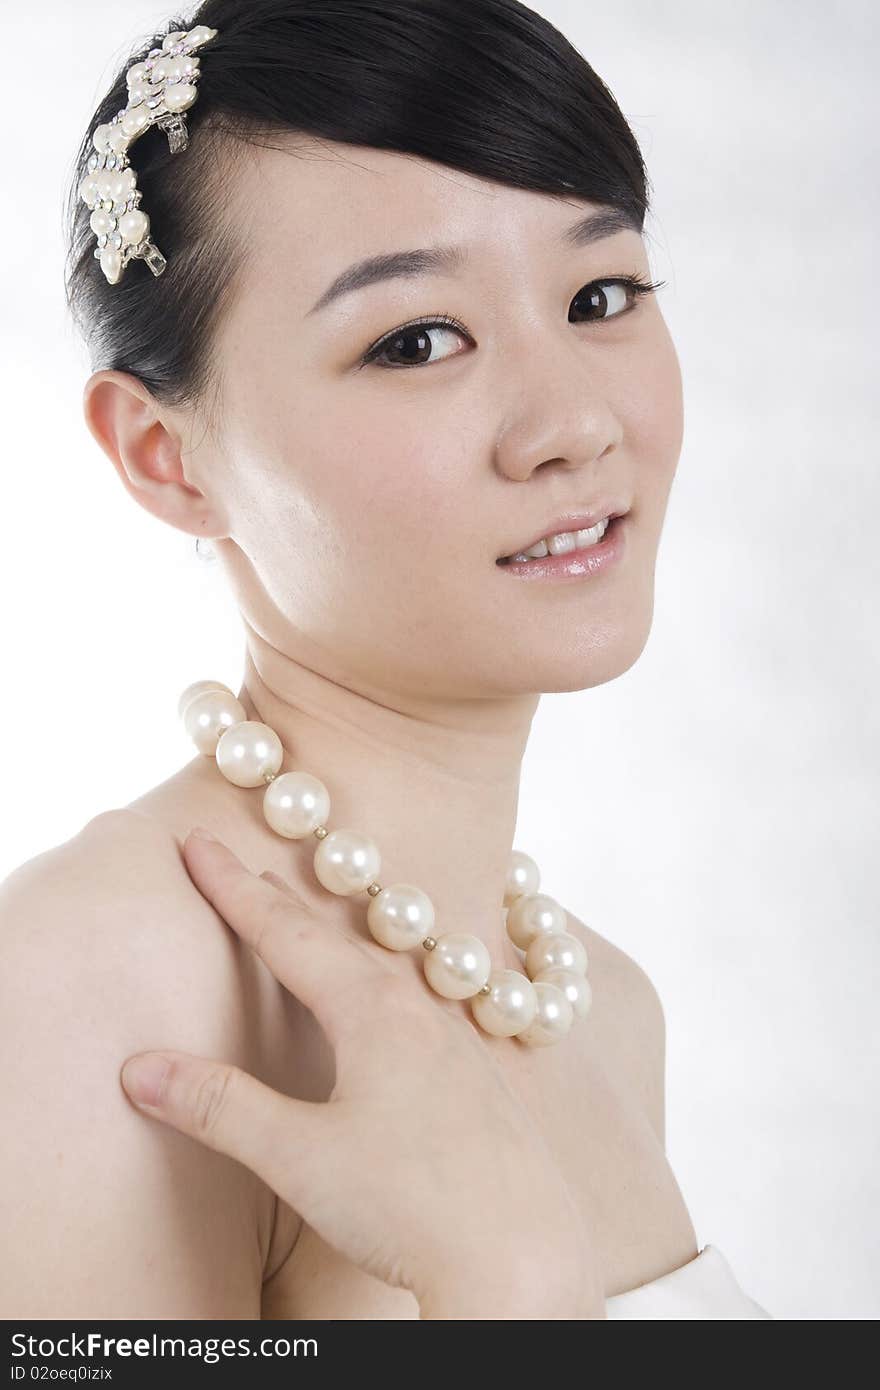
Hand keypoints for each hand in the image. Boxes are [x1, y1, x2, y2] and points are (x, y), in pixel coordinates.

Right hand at [120, 829, 604, 1318]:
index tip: (198, 842)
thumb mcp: (301, 1157)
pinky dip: (374, 978)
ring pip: (382, 966)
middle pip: (334, 938)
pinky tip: (384, 1000)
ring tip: (302, 922)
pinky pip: (415, 1000)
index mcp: (374, 1010)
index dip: (234, 887)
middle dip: (275, 902)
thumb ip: (222, 1108)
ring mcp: (456, 1039)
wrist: (524, 1257)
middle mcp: (419, 1008)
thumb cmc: (413, 1204)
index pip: (285, 933)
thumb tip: (142, 1069)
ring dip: (331, 938)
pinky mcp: (477, 1075)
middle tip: (235, 866)